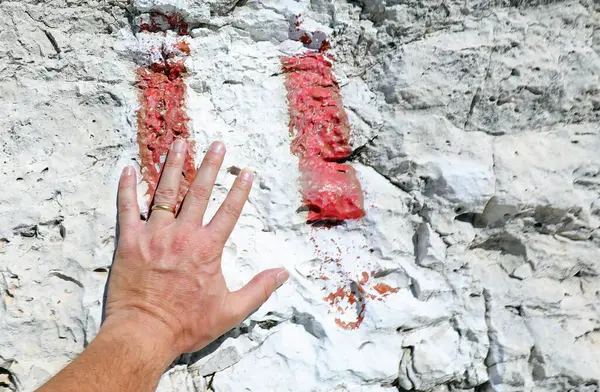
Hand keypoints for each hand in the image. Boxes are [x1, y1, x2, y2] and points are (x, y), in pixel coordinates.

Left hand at [104, 140, 288, 358]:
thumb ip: (259, 289)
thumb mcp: (231, 311)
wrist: (144, 333)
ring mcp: (154, 235)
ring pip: (165, 193)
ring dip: (173, 167)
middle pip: (198, 193)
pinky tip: (127, 170)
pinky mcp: (129, 241)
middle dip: (210, 166)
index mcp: (208, 248)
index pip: (229, 211)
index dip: (239, 190)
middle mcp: (183, 235)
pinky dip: (127, 188)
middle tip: (217, 145)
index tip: (246, 172)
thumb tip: (283, 272)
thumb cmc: (187, 324)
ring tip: (179, 144)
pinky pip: (127, 209)